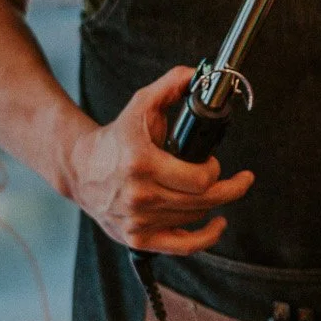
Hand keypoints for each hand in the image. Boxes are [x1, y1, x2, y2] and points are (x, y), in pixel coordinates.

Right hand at [64, 65, 253, 254]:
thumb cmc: (115, 139)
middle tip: (240, 180)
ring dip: (209, 204)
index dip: (216, 171)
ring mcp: (138, 220)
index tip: (214, 163)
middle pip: (203, 201)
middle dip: (227, 188)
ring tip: (208, 191)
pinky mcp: (138, 239)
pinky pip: (183, 247)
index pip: (200, 179)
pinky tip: (217, 224)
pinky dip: (206, 238)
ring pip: (195, 217)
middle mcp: (139, 196)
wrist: (80, 168)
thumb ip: (170, 86)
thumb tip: (199, 74)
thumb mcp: (140, 105)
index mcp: (142, 164)